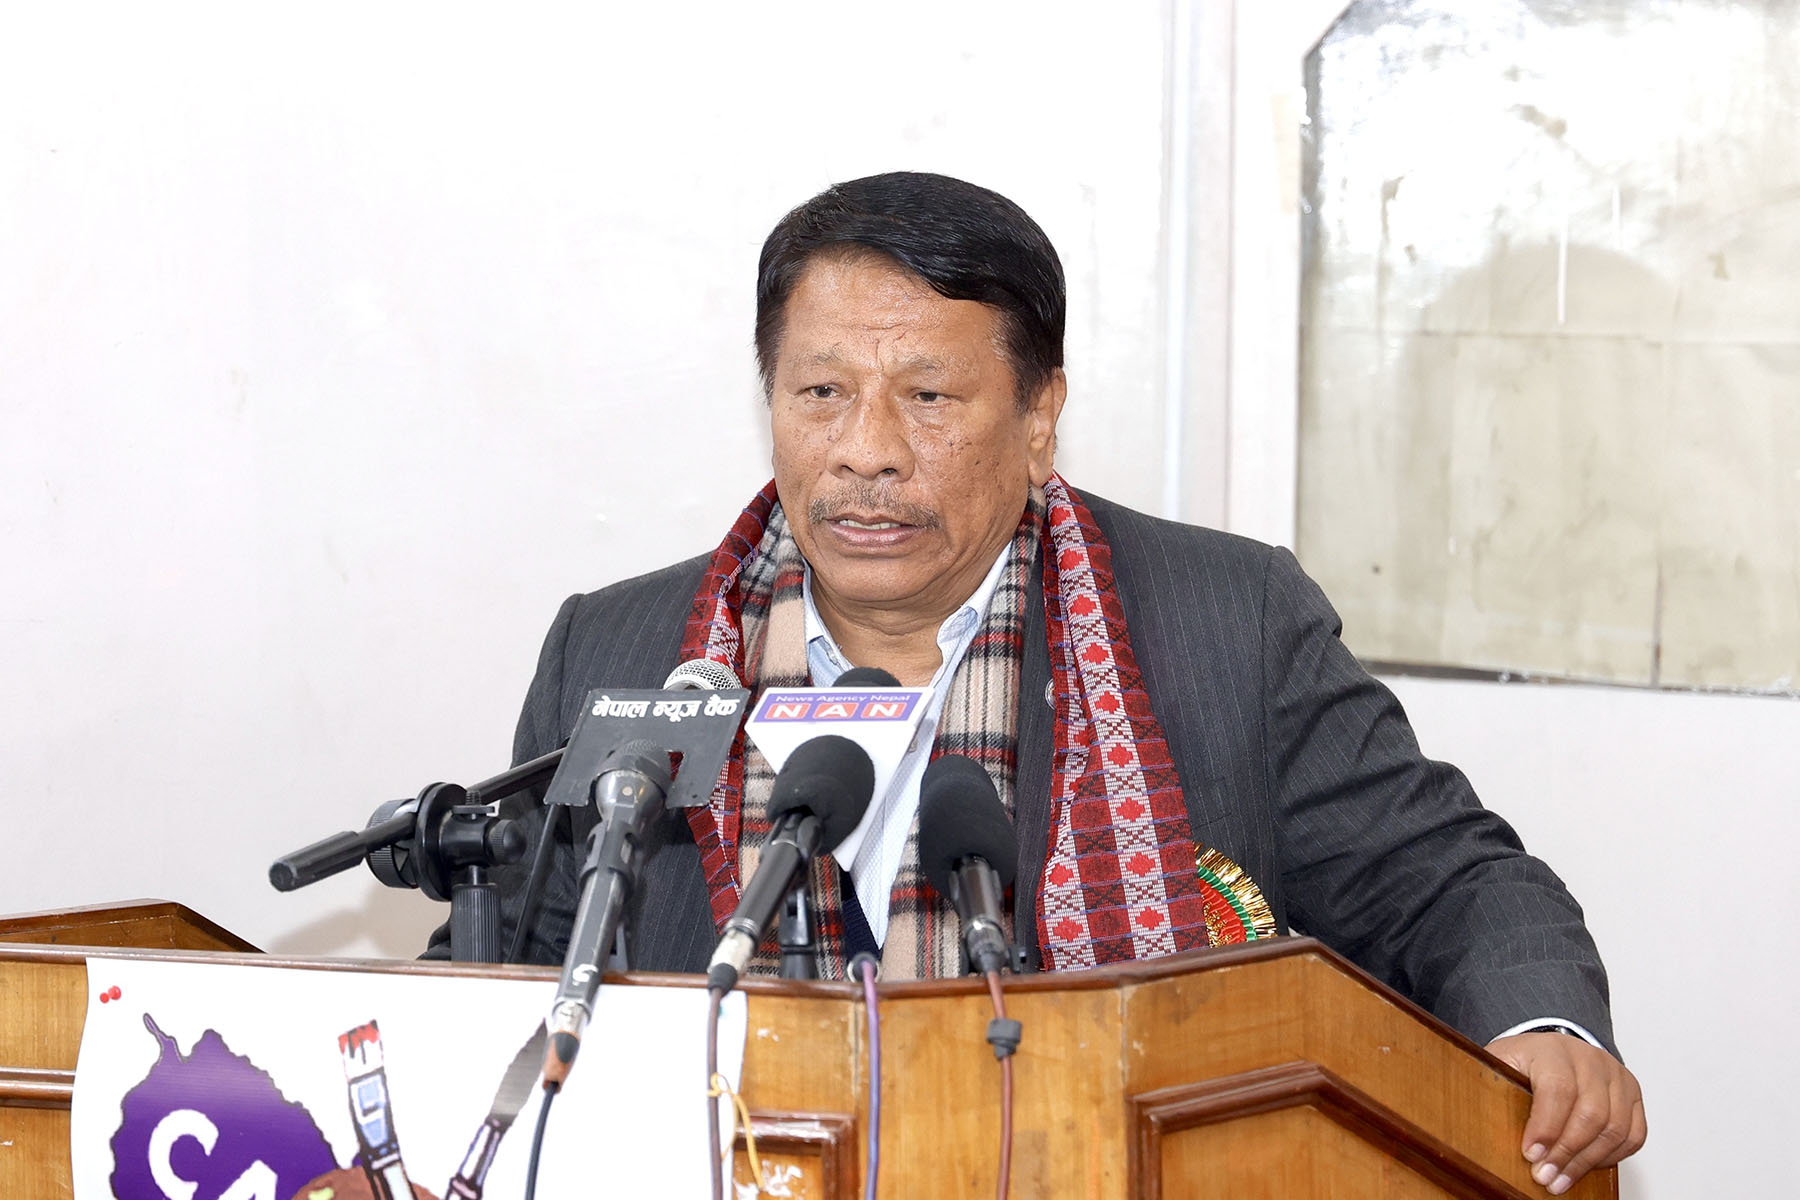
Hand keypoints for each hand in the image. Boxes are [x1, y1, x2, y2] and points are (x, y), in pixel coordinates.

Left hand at [1486, 1032, 1646, 1193]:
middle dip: (1566, 1152)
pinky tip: (1586, 1166)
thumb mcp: (1498, 1065)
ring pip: (1614, 1127)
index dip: (1546, 1126)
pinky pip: (1633, 1134)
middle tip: (1545, 1176)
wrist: (1551, 1050)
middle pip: (1590, 1112)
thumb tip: (1478, 1124)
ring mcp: (1616, 1076)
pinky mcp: (1632, 1096)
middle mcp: (1590, 1058)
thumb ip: (1492, 1087)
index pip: (1557, 1088)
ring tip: (1561, 1180)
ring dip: (1587, 1161)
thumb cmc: (1523, 1063)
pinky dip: (1612, 1156)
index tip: (1530, 1154)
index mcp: (1553, 1048)